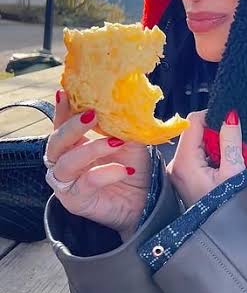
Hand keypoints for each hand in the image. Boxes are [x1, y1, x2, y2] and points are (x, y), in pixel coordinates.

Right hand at [44, 90, 150, 240]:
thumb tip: (126, 102)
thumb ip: (122, 124)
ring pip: (67, 163)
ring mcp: (67, 183)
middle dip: (72, 127)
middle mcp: (64, 162)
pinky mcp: (75, 201)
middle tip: (92, 115)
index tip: (65, 92)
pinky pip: (86, 184)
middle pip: (56, 142)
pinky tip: (124, 169)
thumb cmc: (132, 167)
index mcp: (74, 143)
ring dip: (92, 149)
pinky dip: (105, 173)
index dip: (62, 109)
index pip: (61, 123)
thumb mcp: (130, 140)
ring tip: (116, 142)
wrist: (144, 200)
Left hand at [167, 110, 245, 205]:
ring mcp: (178, 173)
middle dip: (215, 132)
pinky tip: (223, 166)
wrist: (226, 239)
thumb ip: (231, 140)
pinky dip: (210, 154)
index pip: (193, 122)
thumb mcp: (235, 172)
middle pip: (194, 132)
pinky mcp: (184, 179)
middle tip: (234, 143)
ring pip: (196, 143)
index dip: (213, 117)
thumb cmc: (230, 208)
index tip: (231, 122)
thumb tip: (230, 114)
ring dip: (214, 144)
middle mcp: (175, 166)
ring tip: (230, 156)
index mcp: (184, 162)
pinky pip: (196, 155)